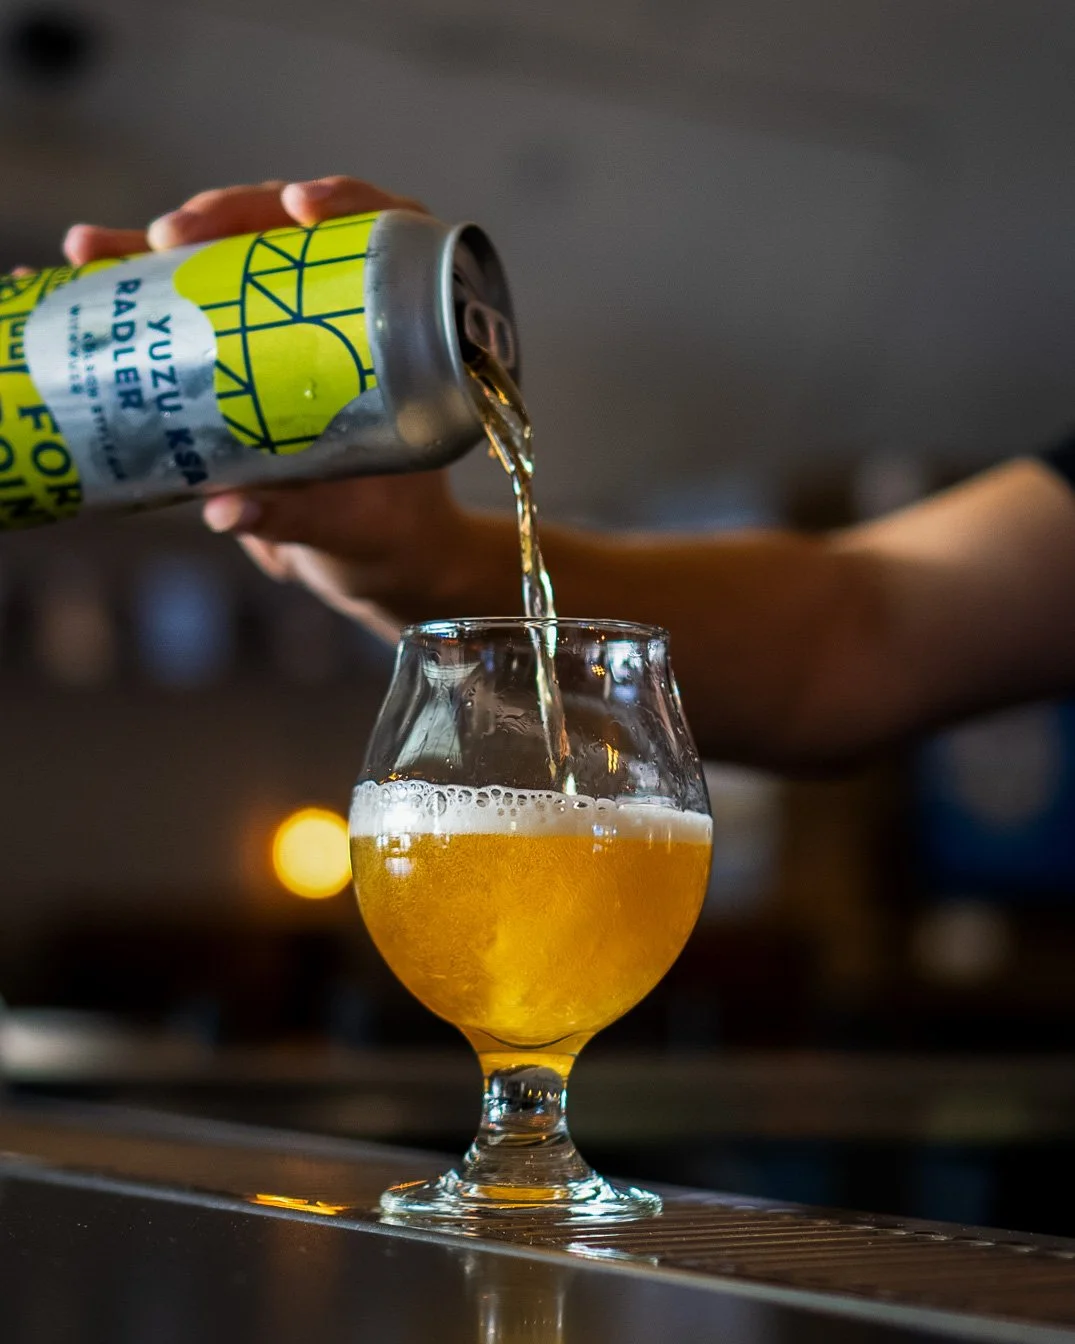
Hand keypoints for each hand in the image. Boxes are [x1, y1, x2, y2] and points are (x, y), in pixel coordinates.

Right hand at [64, 176, 476, 639]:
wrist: (374, 552)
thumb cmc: (382, 530)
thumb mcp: (348, 525)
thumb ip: (297, 517)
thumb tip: (225, 511)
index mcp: (405, 335)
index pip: (386, 236)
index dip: (347, 205)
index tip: (299, 209)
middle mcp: (348, 313)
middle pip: (293, 231)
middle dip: (228, 217)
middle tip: (171, 234)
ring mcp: (291, 321)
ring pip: (233, 254)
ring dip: (163, 243)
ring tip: (98, 246)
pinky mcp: (245, 342)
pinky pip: (193, 297)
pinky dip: (136, 278)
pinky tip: (84, 264)